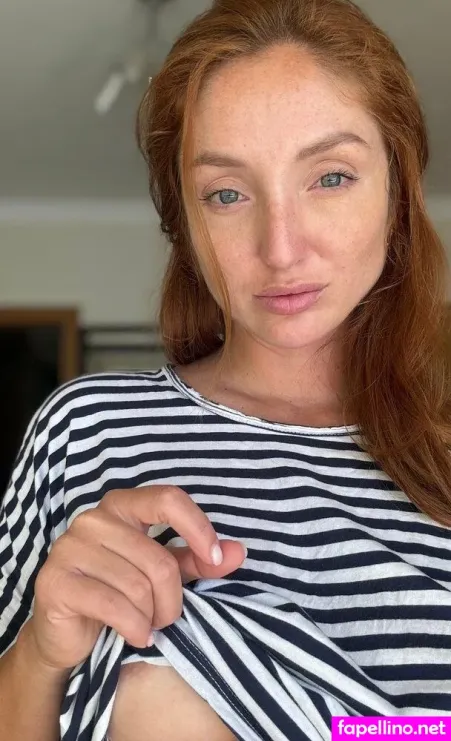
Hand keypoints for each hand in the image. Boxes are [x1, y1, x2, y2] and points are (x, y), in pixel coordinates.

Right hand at [29, 486, 245, 669]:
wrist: (66, 633)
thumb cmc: (119, 594)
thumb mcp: (163, 574)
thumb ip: (198, 560)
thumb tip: (238, 552)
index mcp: (121, 506)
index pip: (167, 499)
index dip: (198, 528)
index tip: (216, 558)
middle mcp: (93, 519)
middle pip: (158, 558)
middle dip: (172, 599)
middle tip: (167, 617)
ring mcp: (70, 548)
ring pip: (138, 586)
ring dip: (151, 617)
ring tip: (147, 625)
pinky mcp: (56, 581)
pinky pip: (114, 605)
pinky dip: (134, 628)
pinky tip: (136, 635)